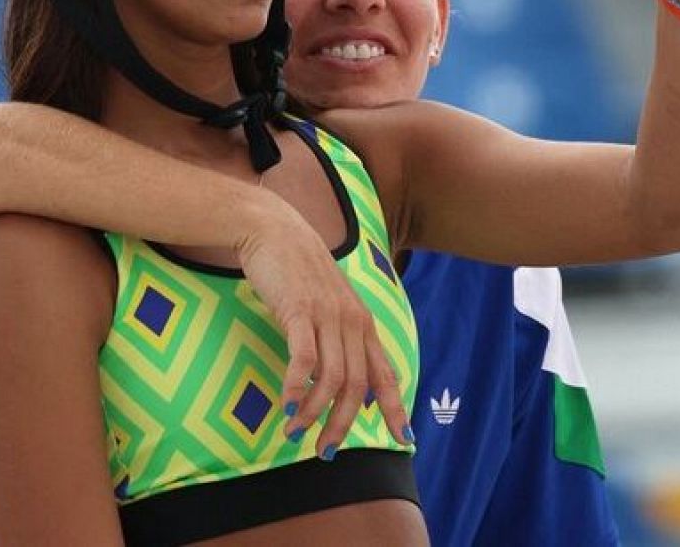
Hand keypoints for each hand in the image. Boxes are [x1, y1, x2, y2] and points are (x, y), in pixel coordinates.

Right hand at [233, 193, 410, 457]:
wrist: (274, 228)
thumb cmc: (298, 270)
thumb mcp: (330, 303)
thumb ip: (341, 337)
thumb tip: (344, 380)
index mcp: (362, 323)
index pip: (386, 373)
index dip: (397, 408)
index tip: (404, 439)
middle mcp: (352, 321)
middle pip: (357, 387)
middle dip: (342, 425)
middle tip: (325, 451)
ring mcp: (327, 316)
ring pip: (331, 380)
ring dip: (313, 413)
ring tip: (295, 431)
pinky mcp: (299, 311)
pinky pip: (303, 361)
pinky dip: (296, 388)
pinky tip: (286, 406)